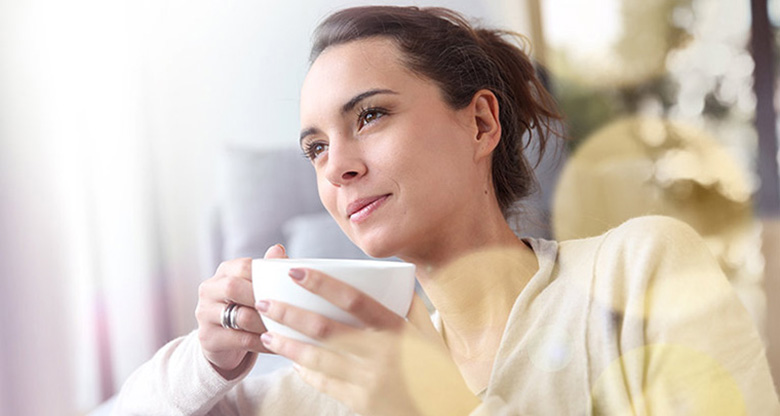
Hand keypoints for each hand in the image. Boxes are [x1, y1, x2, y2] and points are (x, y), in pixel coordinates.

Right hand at [195, 244, 286, 378]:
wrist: (225, 343)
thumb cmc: (246, 308)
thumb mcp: (256, 287)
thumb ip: (267, 270)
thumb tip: (278, 249)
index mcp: (224, 272)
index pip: (244, 266)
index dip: (266, 276)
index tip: (288, 287)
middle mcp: (209, 289)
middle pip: (235, 288)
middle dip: (264, 298)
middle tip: (288, 308)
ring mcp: (204, 314)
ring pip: (240, 316)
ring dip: (267, 323)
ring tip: (287, 328)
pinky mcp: (208, 338)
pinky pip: (241, 340)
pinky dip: (264, 342)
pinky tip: (279, 344)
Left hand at [256, 268, 480, 415]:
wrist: (445, 413)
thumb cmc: (437, 369)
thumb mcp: (428, 333)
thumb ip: (408, 306)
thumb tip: (393, 277)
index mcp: (397, 328)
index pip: (352, 298)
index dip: (321, 283)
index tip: (294, 270)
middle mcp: (381, 353)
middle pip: (325, 328)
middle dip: (290, 314)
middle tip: (264, 302)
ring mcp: (368, 380)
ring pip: (317, 358)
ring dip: (288, 345)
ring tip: (267, 334)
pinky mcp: (360, 403)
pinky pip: (325, 382)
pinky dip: (305, 370)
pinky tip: (292, 360)